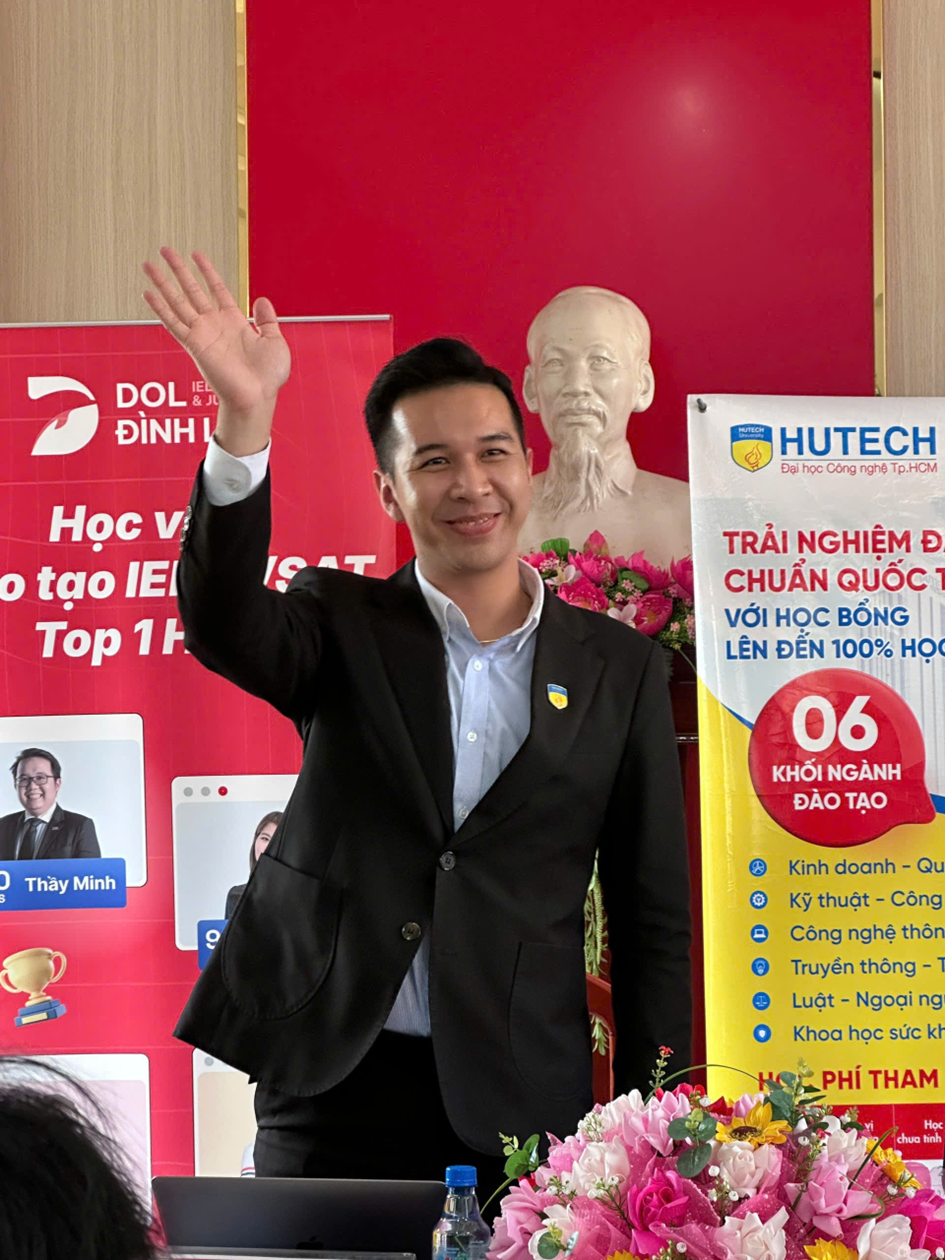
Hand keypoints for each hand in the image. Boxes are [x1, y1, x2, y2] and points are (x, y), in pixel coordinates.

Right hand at [143, 248, 290, 453]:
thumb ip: (267, 319)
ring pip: (178, 301)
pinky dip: (160, 308)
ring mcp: (203, 334)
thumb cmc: (267, 377)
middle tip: (165, 250)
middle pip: (192, 290)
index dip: (207, 271)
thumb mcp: (274, 340)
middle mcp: (215, 326)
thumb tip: (262, 300)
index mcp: (234, 322)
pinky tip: (148, 293)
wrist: (257, 396)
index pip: (217, 289)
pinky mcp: (194, 344)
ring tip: (149, 265)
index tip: (196, 254)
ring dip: (163, 282)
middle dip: (178, 269)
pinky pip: (173, 322)